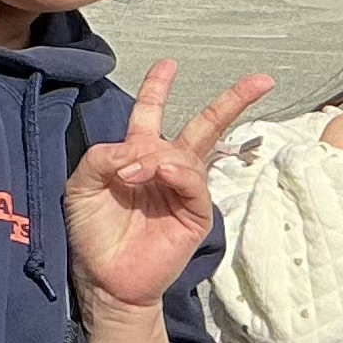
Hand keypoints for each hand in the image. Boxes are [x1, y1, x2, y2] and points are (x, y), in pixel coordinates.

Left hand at [70, 61, 275, 312]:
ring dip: (160, 157)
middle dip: (232, 102)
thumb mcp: (81, 186)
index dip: (159, 88)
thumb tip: (136, 149)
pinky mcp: (196, 216)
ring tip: (133, 175)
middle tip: (261, 80)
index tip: (169, 65)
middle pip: (205, 127)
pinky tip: (164, 173)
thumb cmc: (93, 233)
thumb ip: (101, 157)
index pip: (152, 114)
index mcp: (139, 156)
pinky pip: (196, 186)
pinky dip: (181, 174)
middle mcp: (166, 169)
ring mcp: (184, 192)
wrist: (105, 278)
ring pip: (189, 156)